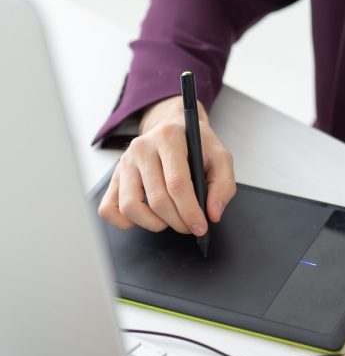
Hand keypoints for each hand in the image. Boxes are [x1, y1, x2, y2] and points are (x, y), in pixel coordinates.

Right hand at [97, 95, 235, 235]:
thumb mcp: (219, 156)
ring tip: (170, 220)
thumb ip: (223, 184)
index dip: (190, 210)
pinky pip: (109, 209)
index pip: (177, 182)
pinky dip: (127, 222)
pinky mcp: (113, 177)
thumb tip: (213, 213)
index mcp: (169, 137)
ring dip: (154, 223)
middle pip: (157, 198)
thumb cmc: (196, 145)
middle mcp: (142, 147)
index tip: (200, 227)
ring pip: (130, 206)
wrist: (174, 128)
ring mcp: (124, 162)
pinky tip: (147, 216)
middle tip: (190, 226)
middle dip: (177, 220)